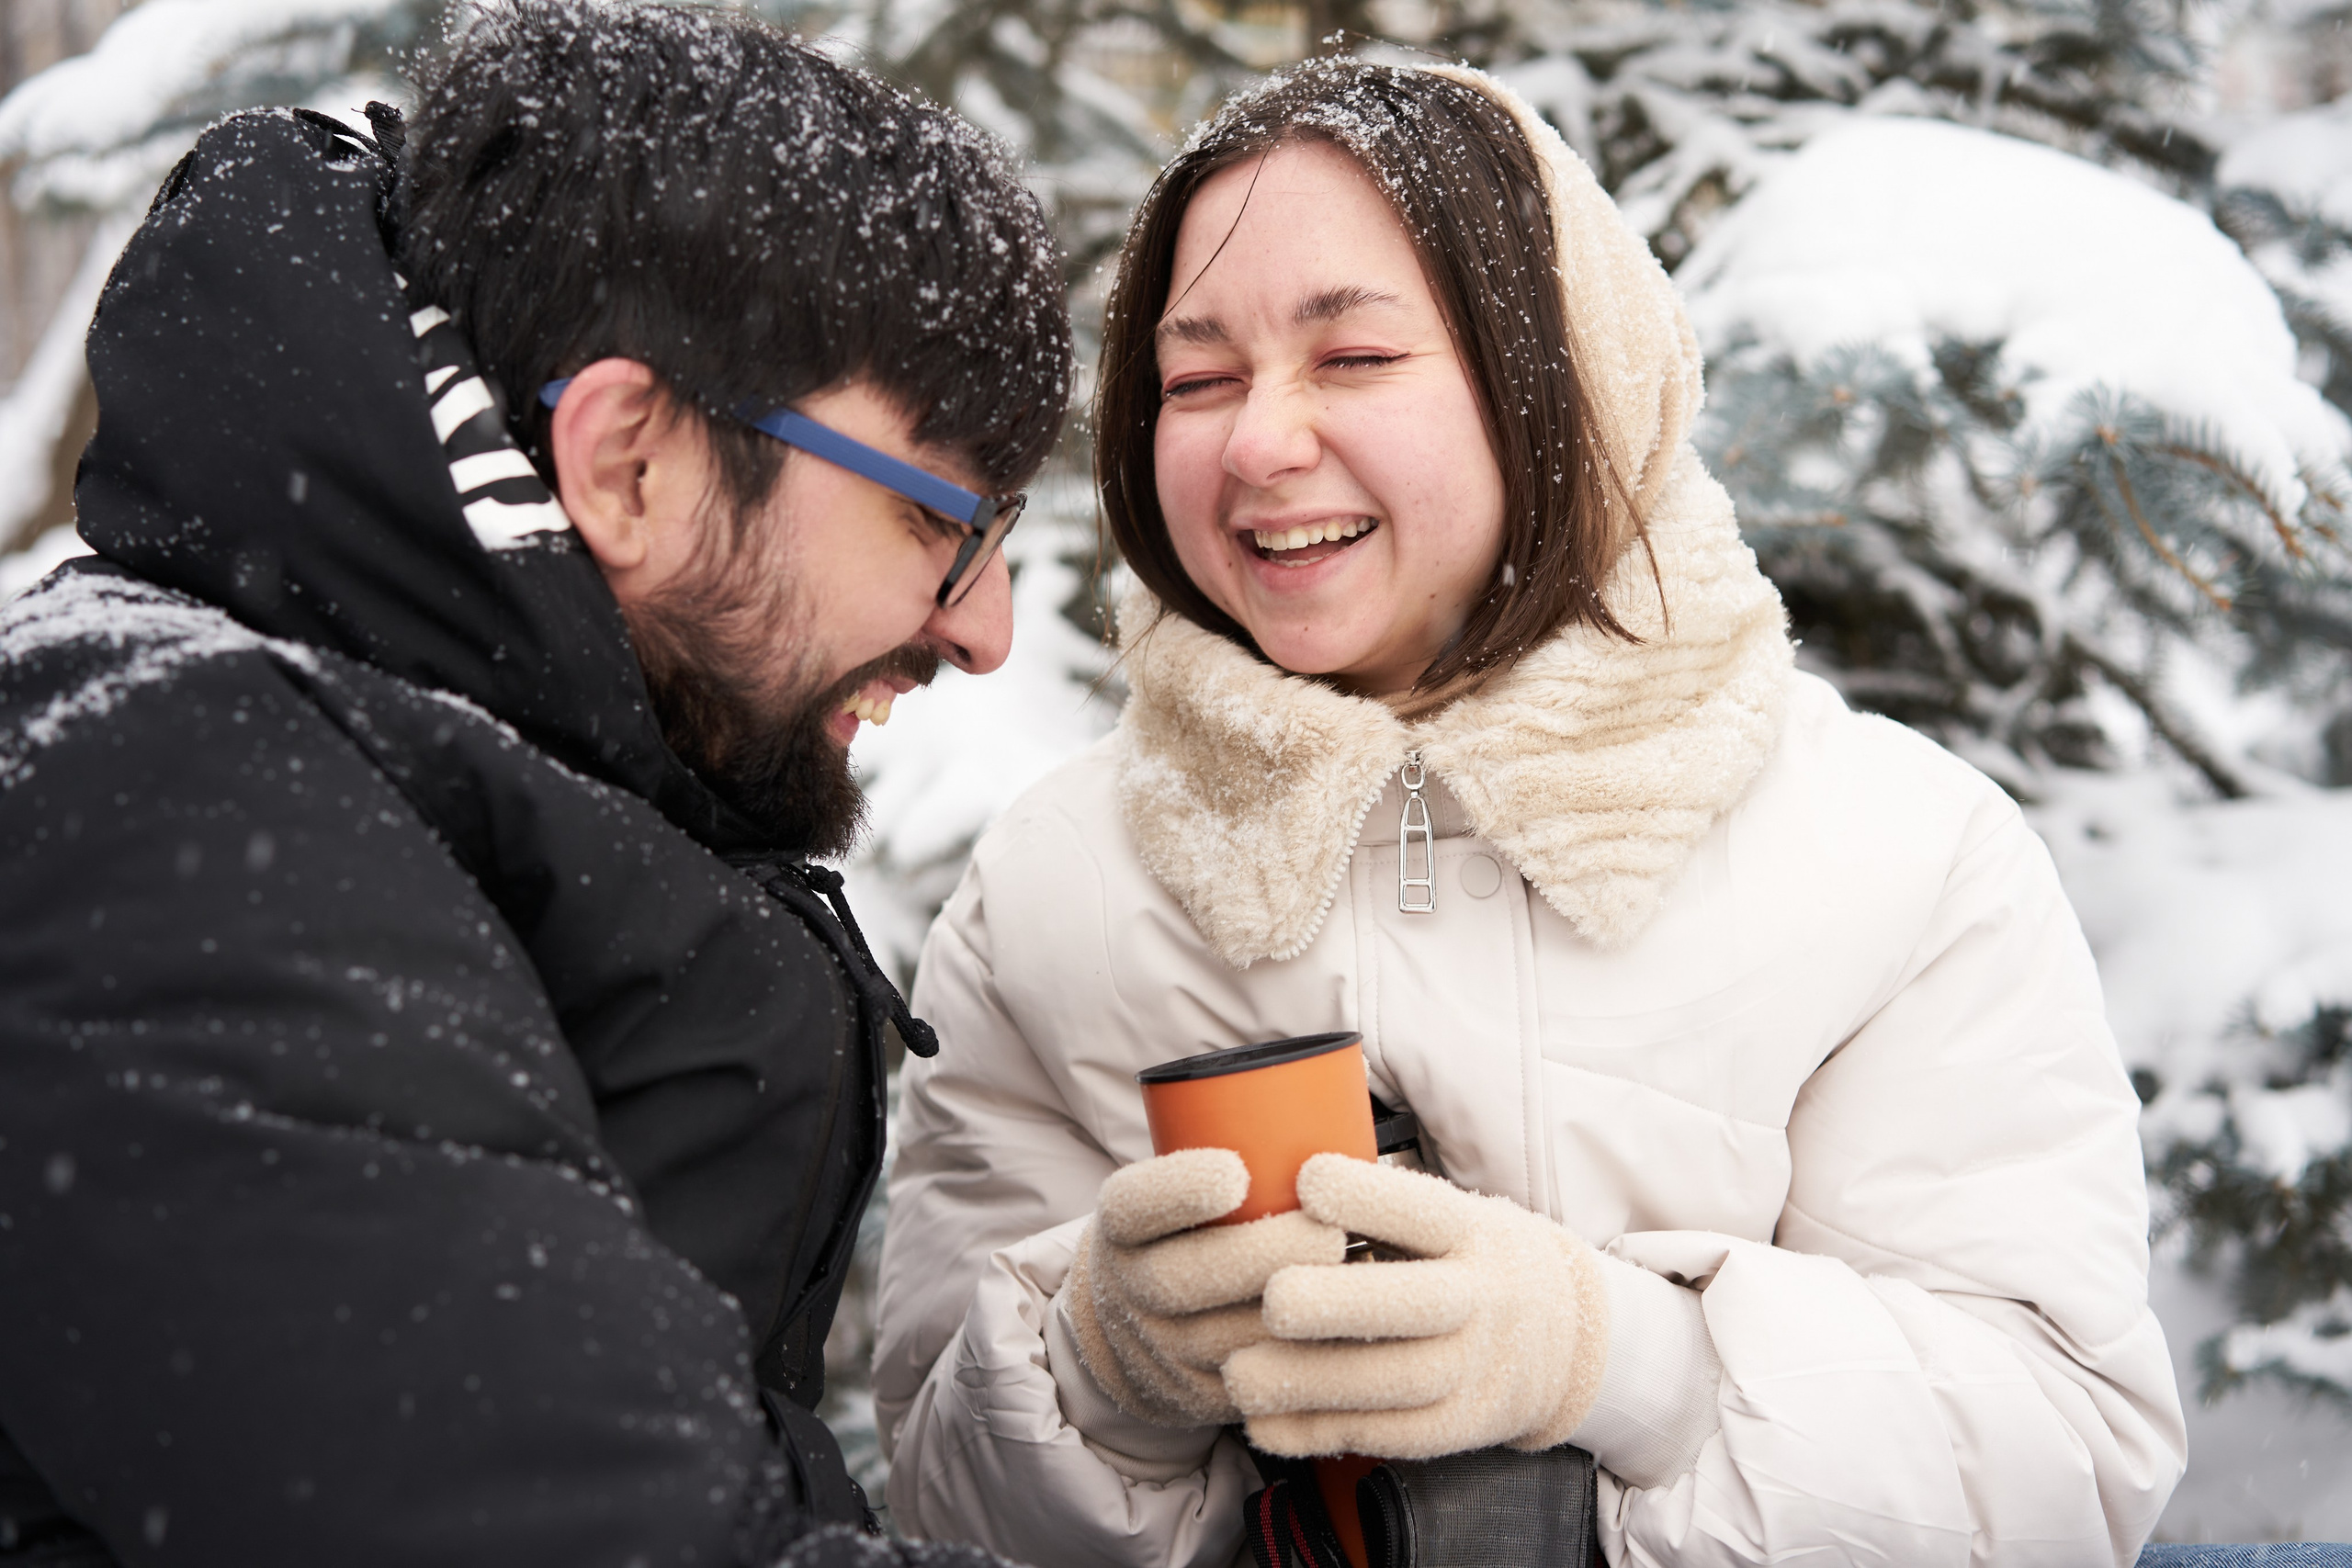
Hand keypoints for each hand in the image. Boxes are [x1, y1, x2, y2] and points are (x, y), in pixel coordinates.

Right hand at [1061, 1148, 1346, 1426]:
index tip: (1236, 1172)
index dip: (1179, 1191)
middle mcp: (1130, 1287)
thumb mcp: (1173, 1194)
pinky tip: (1345, 1335)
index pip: (1135, 1205)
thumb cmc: (1182, 1235)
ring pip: (1224, 1338)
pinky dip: (1300, 1361)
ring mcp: (1161, 1348)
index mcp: (1122, 1225)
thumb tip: (1328, 1099)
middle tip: (1326, 1233)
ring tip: (1352, 1282)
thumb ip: (1226, 1157)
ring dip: (1290, 1313)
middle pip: (1184, 1277)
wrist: (1126, 1330)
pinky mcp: (1198, 1395)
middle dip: (1259, 1255)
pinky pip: (1253, 1385)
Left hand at [1222, 1153, 1609, 1458]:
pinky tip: (1265, 1421)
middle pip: (1415, 1304)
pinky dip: (1321, 1431)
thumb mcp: (1454, 1214)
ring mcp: (1476, 1367)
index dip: (1365, 1196)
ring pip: (1395, 1380)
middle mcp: (1482, 1297)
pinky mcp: (1458, 1424)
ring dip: (1312, 1381)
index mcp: (1473, 1231)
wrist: (1567, 1340)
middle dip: (1339, 1303)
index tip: (1304, 1180)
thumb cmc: (1474, 1260)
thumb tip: (1280, 1177)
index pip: (1422, 1210)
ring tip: (1240, 1372)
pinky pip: (1387, 1435)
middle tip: (1272, 1298)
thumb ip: (1382, 1208)